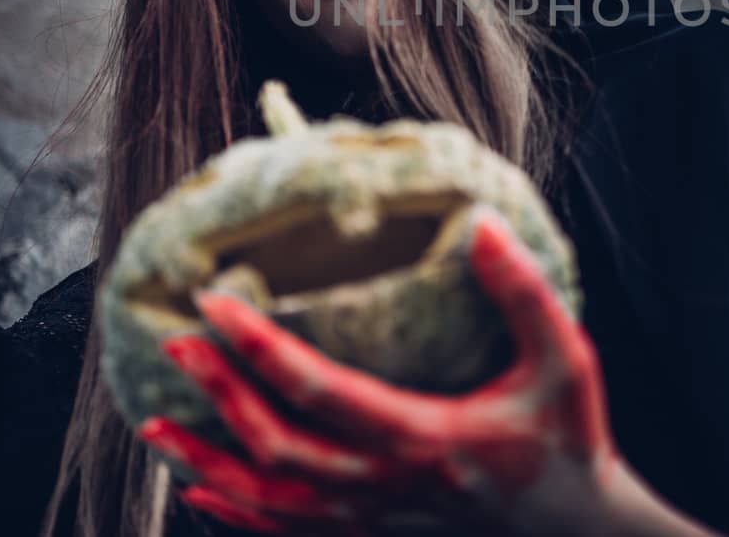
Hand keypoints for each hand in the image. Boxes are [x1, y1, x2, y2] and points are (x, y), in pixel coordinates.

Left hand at [141, 209, 625, 534]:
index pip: (320, 391)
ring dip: (207, 461)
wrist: (576, 533)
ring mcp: (374, 521)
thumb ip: (523, 293)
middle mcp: (385, 487)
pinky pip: (286, 536)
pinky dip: (234, 515)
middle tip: (176, 344)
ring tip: (152, 424)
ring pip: (269, 501)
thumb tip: (482, 223)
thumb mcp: (565, 362)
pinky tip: (196, 490)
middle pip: (278, 449)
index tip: (214, 302)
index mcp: (424, 438)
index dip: (259, 347)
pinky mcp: (372, 536)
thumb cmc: (569, 441)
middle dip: (219, 395)